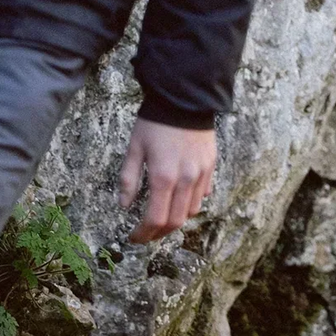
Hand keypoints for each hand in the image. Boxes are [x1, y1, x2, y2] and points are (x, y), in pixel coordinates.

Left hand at [118, 118, 217, 242]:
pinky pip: (203, 194)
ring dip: (175, 219)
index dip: (144, 233)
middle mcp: (185, 180)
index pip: (155, 218)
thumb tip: (124, 205)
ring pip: (191, 211)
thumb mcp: (134, 148)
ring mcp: (201, 174)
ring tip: (162, 217)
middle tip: (146, 234)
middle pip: (175, 221)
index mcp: (163, 177)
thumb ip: (129, 179)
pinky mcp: (210, 166)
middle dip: (159, 233)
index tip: (134, 237)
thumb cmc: (154, 122)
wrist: (184, 98)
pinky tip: (179, 198)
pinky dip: (190, 203)